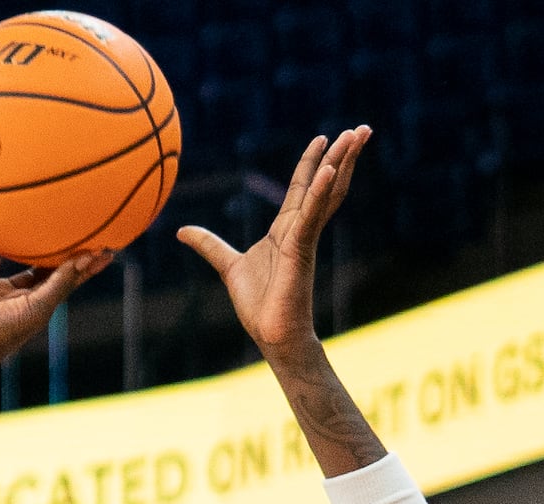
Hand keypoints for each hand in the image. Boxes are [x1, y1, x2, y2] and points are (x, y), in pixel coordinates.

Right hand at [0, 220, 107, 367]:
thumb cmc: (2, 334)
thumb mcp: (39, 307)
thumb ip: (62, 281)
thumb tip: (90, 256)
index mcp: (25, 302)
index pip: (54, 277)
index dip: (75, 262)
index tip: (100, 245)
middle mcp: (2, 292)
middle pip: (22, 262)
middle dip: (35, 242)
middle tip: (54, 214)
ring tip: (5, 206)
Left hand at [178, 127, 367, 355]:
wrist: (272, 334)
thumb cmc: (259, 304)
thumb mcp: (227, 265)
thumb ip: (209, 245)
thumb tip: (182, 232)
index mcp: (287, 228)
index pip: (303, 185)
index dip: (313, 161)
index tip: (324, 138)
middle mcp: (301, 228)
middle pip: (326, 182)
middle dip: (343, 155)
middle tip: (361, 129)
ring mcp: (305, 237)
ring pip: (328, 192)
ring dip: (343, 162)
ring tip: (357, 135)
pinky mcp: (302, 249)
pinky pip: (312, 215)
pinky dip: (321, 192)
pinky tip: (331, 170)